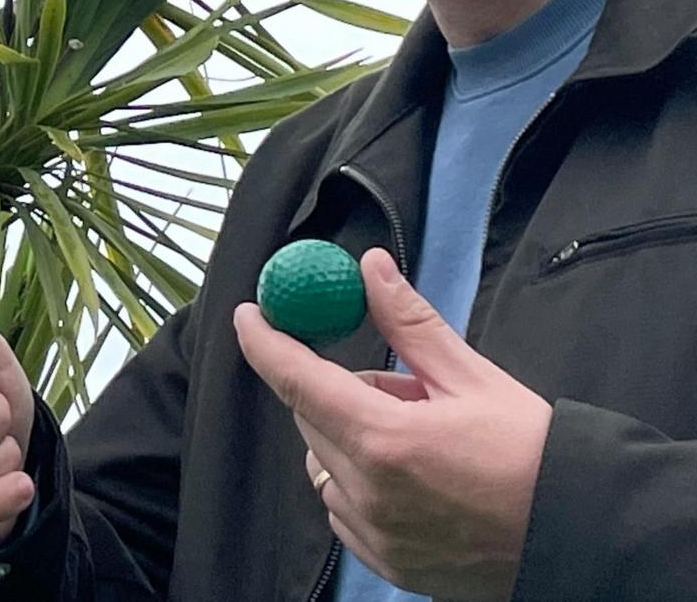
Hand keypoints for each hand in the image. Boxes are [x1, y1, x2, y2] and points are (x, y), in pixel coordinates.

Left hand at [235, 249, 551, 600]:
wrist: (578, 533)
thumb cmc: (532, 453)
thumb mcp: (472, 376)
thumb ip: (409, 323)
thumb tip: (370, 268)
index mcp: (385, 439)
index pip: (299, 381)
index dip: (265, 343)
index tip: (250, 315)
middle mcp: (367, 491)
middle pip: (311, 419)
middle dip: (340, 391)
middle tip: (402, 389)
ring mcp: (372, 532)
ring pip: (324, 463)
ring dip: (348, 439)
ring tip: (418, 440)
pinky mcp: (383, 560)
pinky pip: (341, 507)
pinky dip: (360, 483)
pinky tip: (415, 480)